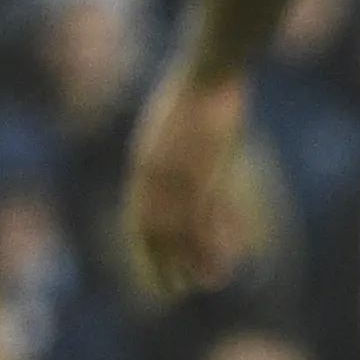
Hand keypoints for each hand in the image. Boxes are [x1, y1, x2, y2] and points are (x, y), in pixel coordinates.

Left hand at [120, 69, 255, 298]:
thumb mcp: (178, 130)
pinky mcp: (203, 174)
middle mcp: (154, 173)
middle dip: (161, 262)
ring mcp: (178, 174)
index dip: (145, 245)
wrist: (209, 70)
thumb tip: (178, 177)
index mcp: (143, 162)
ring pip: (179, 232)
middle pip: (152, 230)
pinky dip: (212, 246)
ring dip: (189, 262)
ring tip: (200, 285)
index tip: (155, 266)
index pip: (137, 215)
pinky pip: (205, 220)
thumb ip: (173, 157)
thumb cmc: (196, 93)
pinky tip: (221, 265)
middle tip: (171, 288)